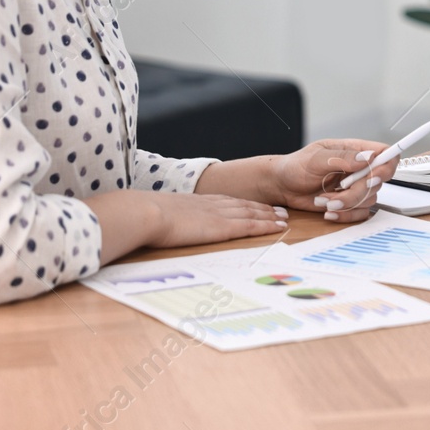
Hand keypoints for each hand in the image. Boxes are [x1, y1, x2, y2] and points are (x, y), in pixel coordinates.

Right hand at [149, 192, 288, 249]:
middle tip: (280, 211)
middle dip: (264, 208)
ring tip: (283, 218)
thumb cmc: (146, 216)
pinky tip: (278, 227)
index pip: (228, 202)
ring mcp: (219, 215)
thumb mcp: (161, 214)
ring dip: (269, 216)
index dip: (245, 204)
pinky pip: (250, 225)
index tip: (257, 205)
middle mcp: (212, 205)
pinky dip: (266, 226)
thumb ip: (169, 218)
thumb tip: (162, 224)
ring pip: (252, 213)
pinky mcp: (222, 227)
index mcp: (198, 201)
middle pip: (245, 205)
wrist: (147, 213)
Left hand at [272, 137, 396, 222]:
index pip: (385, 153)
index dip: (387, 165)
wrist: (282, 186)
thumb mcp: (316, 158)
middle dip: (357, 191)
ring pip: (369, 199)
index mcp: (354, 150)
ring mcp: (355, 187)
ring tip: (323, 201)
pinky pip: (360, 213)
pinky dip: (345, 215)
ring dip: (347, 204)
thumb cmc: (296, 166)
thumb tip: (367, 158)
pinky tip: (328, 211)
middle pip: (378, 182)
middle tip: (336, 193)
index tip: (374, 176)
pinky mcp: (349, 203)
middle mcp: (358, 169)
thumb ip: (342, 158)